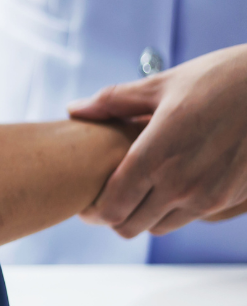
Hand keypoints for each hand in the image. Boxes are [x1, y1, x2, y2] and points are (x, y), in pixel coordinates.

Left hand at [68, 44, 246, 237]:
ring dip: (146, 213)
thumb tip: (75, 108)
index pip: (112, 208)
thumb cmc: (221, 79)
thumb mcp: (161, 84)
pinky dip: (176, 209)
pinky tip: (172, 183)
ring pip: (161, 226)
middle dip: (115, 215)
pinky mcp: (231, 200)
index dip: (94, 211)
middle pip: (131, 226)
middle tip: (108, 197)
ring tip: (140, 189)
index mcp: (156, 158)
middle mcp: (181, 186)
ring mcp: (209, 197)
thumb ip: (112, 101)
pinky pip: (191, 218)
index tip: (88, 201)